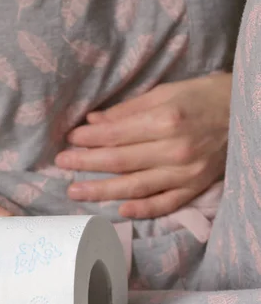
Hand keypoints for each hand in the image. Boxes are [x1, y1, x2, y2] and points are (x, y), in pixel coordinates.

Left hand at [55, 73, 230, 217]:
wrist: (244, 113)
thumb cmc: (202, 97)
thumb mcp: (166, 93)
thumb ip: (129, 110)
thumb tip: (95, 121)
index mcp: (166, 119)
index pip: (117, 134)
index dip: (89, 138)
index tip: (70, 140)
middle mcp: (174, 149)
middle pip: (120, 161)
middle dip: (86, 163)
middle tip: (61, 165)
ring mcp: (185, 172)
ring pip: (136, 187)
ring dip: (102, 190)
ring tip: (75, 192)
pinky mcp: (195, 187)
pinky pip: (165, 204)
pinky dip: (143, 210)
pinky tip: (120, 211)